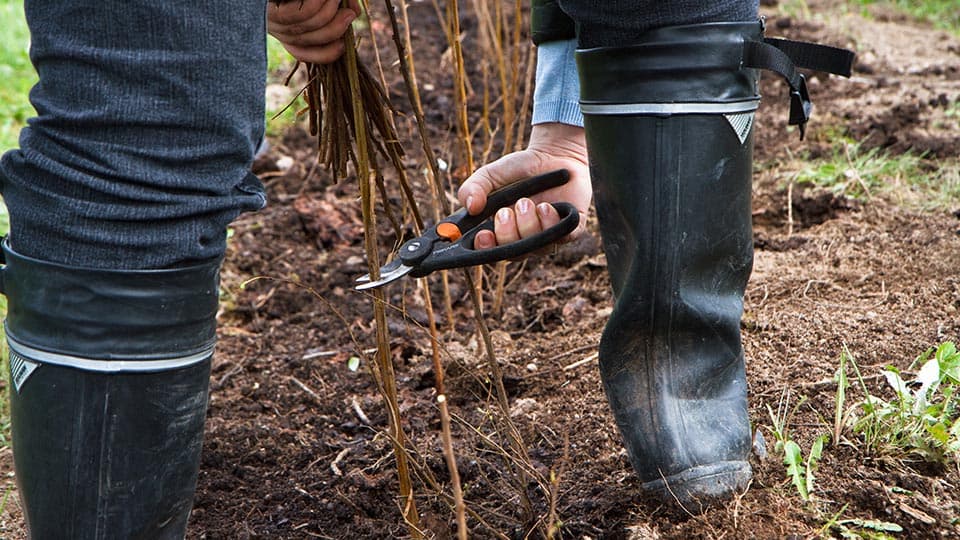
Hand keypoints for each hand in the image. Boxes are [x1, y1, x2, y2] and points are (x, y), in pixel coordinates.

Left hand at [267, 0, 360, 63]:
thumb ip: (337, 5)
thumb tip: (354, 14)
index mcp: (288, 32)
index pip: (306, 52)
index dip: (328, 53)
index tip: (344, 45)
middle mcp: (279, 31)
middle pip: (314, 40)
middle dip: (338, 27)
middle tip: (349, 11)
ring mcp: (274, 21)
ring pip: (311, 25)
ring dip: (330, 9)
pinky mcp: (273, 12)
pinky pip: (302, 14)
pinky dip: (318, 2)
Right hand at [457, 123, 590, 248]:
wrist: (554, 154)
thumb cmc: (521, 170)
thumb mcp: (490, 175)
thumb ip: (473, 187)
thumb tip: (470, 207)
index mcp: (502, 232)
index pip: (491, 252)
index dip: (485, 250)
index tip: (483, 235)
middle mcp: (525, 240)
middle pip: (514, 254)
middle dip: (507, 234)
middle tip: (506, 211)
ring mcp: (548, 237)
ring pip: (537, 247)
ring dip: (528, 225)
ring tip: (527, 202)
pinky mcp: (571, 229)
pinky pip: (561, 238)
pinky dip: (550, 223)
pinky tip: (546, 206)